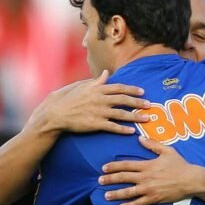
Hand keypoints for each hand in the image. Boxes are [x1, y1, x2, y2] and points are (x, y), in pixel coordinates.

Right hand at [33, 70, 150, 134]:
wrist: (55, 113)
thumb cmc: (68, 99)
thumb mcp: (82, 86)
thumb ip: (96, 81)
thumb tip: (106, 73)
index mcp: (97, 89)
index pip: (118, 87)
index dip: (132, 89)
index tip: (142, 91)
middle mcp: (99, 99)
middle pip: (123, 100)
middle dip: (138, 102)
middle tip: (149, 105)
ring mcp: (98, 112)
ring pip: (121, 114)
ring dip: (135, 117)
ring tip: (146, 119)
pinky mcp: (95, 124)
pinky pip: (112, 127)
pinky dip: (123, 129)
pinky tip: (132, 132)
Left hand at [100, 136, 204, 204]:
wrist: (191, 180)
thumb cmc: (180, 165)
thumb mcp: (167, 151)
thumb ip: (152, 144)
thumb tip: (140, 138)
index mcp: (147, 165)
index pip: (126, 165)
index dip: (113, 166)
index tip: (104, 168)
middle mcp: (145, 177)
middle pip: (123, 178)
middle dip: (110, 179)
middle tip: (99, 181)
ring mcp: (149, 189)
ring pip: (128, 192)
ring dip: (116, 193)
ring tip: (106, 195)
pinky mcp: (154, 198)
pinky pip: (139, 203)